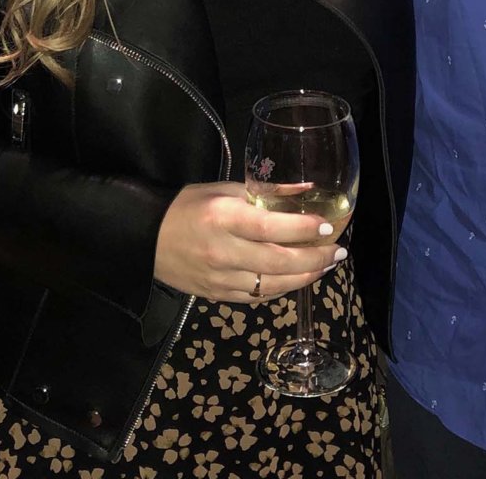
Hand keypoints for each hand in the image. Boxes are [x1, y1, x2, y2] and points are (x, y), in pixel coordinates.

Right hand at [151, 181, 343, 303]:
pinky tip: (298, 279)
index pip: (271, 228)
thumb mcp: (226, 189)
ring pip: (272, 285)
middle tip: (339, 252)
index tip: (329, 226)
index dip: (304, 229)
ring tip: (326, 266)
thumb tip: (307, 190)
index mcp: (224, 219)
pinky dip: (282, 289)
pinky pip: (258, 297)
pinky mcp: (218, 296)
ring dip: (305, 277)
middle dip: (315, 259)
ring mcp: (220, 279)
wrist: (146, 238)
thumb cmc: (188, 206)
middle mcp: (223, 252)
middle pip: (278, 262)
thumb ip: (267, 192)